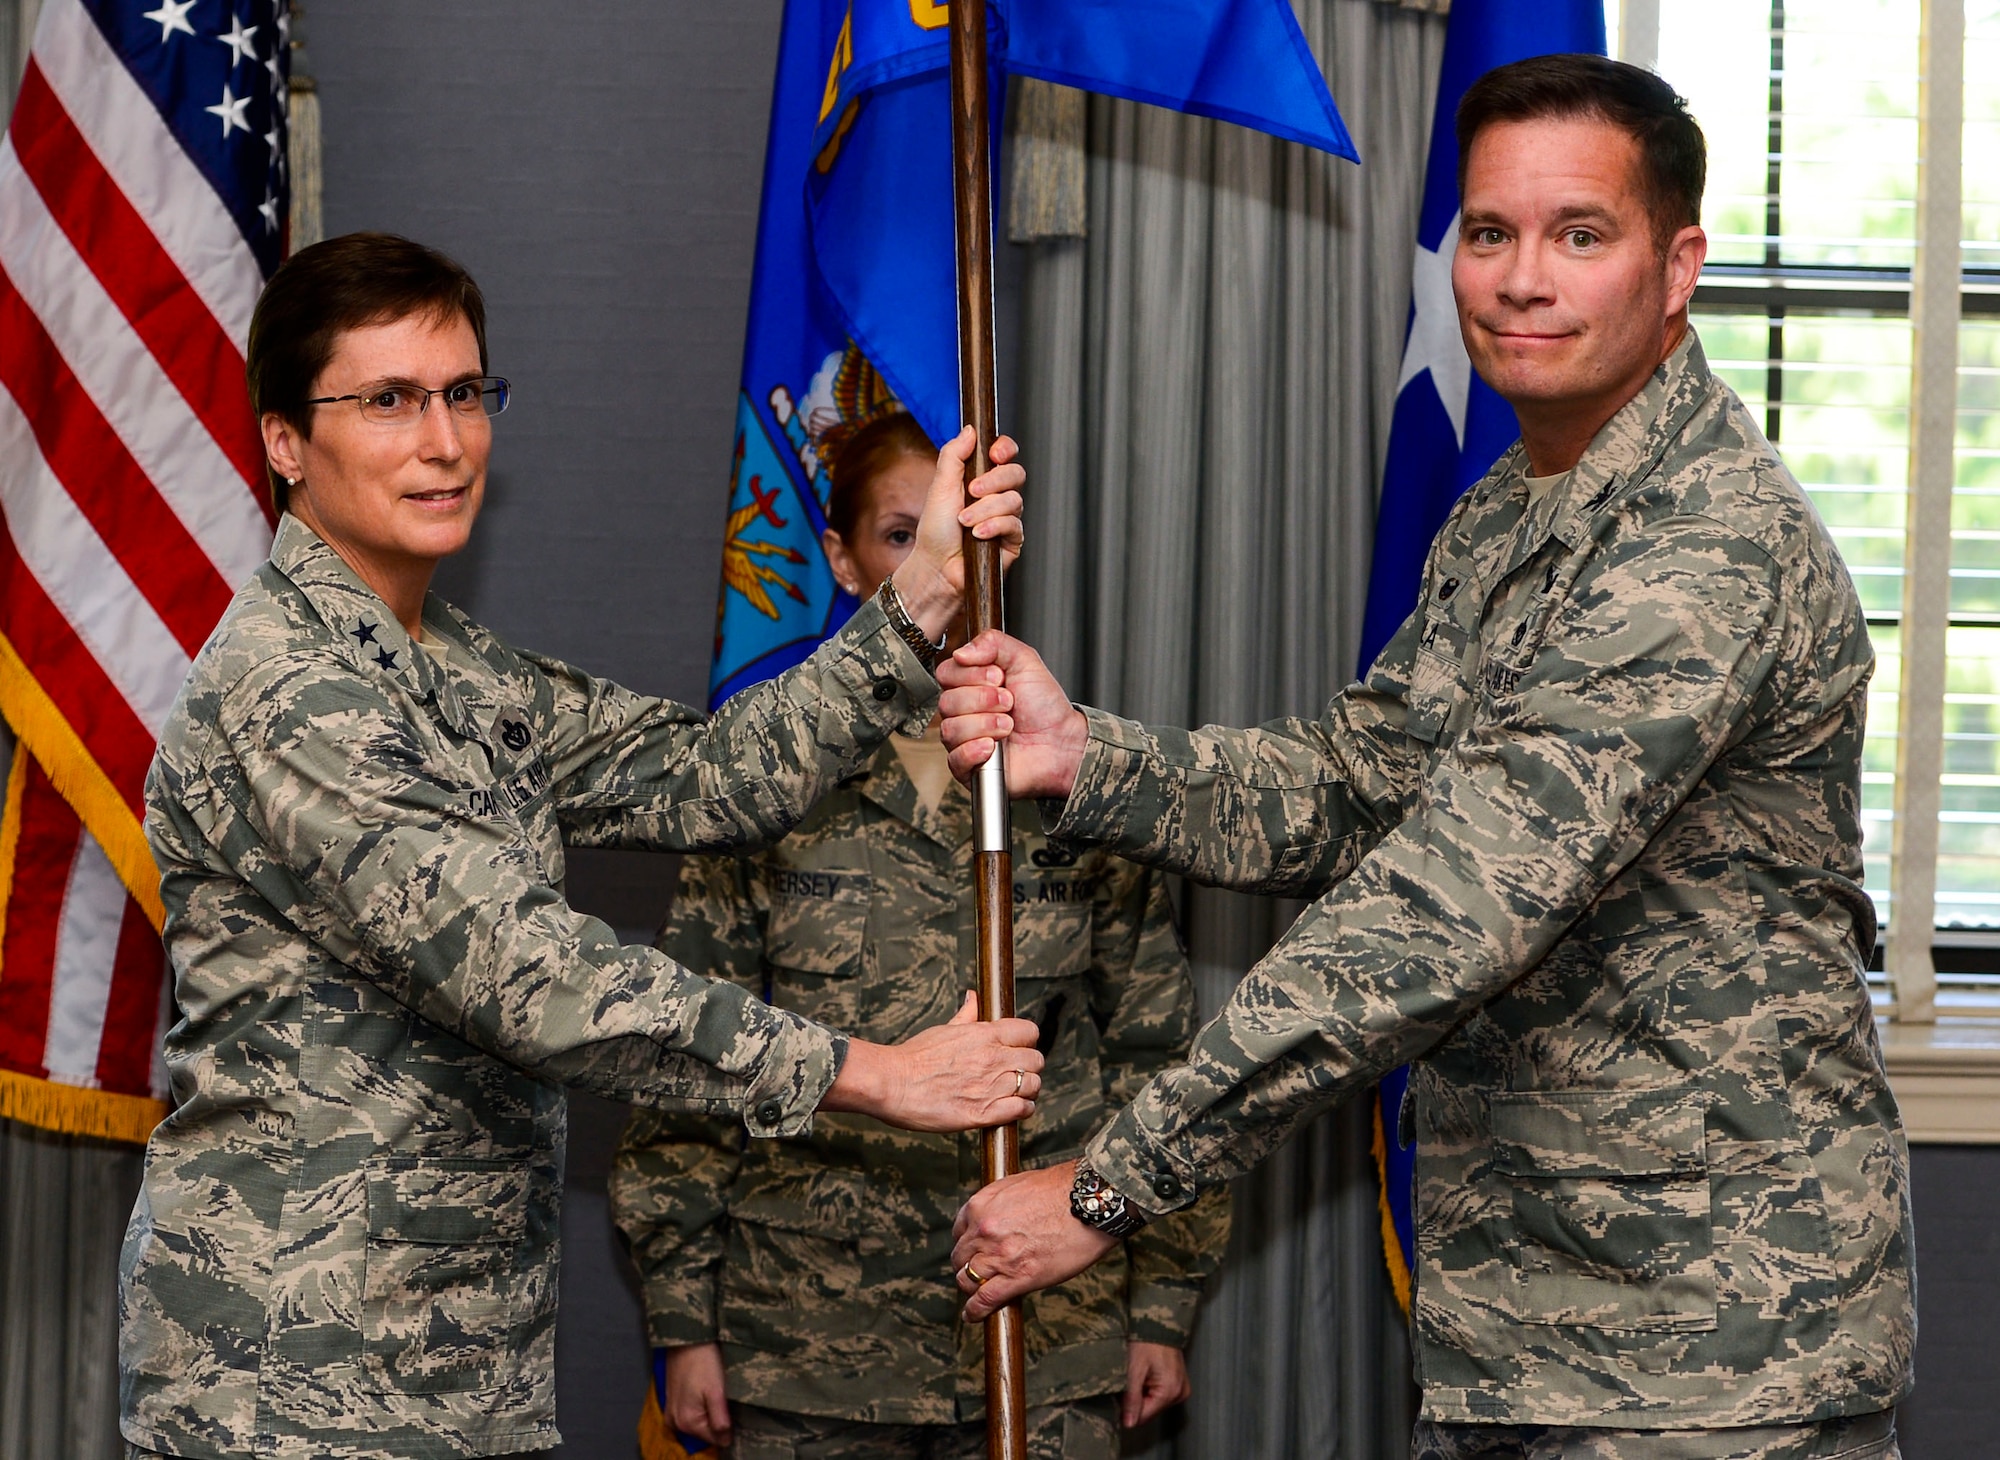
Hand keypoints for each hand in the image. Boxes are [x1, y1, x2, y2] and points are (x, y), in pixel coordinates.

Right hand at [662, 1343, 732, 1448]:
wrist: (685, 1339)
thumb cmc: (704, 1363)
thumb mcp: (716, 1392)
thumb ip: (720, 1420)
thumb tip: (726, 1442)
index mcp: (688, 1423)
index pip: (715, 1439)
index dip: (728, 1428)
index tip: (733, 1411)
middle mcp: (676, 1423)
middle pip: (705, 1432)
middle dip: (718, 1421)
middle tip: (726, 1401)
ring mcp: (671, 1414)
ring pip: (698, 1424)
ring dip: (709, 1414)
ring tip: (717, 1396)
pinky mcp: (671, 1403)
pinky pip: (689, 1415)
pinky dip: (699, 1409)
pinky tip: (706, 1395)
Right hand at [821, 991, 1042, 1131]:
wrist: (892, 1083)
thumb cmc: (913, 1056)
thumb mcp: (944, 1029)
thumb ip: (966, 1015)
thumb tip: (973, 997)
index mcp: (984, 1034)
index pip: (1029, 1032)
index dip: (1027, 1041)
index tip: (1018, 1049)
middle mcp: (992, 1058)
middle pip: (1036, 1060)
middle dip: (1029, 1067)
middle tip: (1016, 1074)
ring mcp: (990, 1086)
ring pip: (1033, 1085)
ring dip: (1028, 1090)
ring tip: (1016, 1094)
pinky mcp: (983, 1113)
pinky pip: (1021, 1110)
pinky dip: (1022, 1110)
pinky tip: (1012, 1109)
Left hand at [891, 428, 1024, 639]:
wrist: (936, 568)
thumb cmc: (936, 531)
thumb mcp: (940, 487)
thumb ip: (953, 455)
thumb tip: (971, 430)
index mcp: (981, 479)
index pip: (1004, 455)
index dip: (1005, 448)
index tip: (995, 452)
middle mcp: (997, 496)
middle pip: (1015, 473)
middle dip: (994, 480)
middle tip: (972, 491)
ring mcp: (1007, 517)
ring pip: (1013, 500)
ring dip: (986, 510)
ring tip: (965, 523)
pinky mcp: (1013, 540)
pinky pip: (1014, 524)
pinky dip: (994, 526)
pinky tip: (978, 535)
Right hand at [937, 630, 1087, 798]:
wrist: (1062, 741)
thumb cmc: (1044, 706)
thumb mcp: (1024, 660)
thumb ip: (993, 643)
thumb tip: (961, 652)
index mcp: (969, 685)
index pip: (946, 673)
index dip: (971, 675)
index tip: (999, 679)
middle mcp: (963, 712)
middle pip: (947, 702)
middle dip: (984, 700)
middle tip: (1009, 703)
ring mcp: (963, 740)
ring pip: (950, 729)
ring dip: (985, 725)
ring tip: (1008, 726)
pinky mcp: (968, 768)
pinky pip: (954, 759)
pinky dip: (974, 751)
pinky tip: (993, 747)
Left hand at [950, 1160, 1116, 1321]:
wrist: (1089, 1201)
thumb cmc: (1062, 1189)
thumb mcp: (1019, 1185)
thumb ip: (1001, 1203)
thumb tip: (1000, 1217)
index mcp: (982, 1205)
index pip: (959, 1231)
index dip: (967, 1244)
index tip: (973, 1251)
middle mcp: (984, 1230)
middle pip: (961, 1257)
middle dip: (967, 1265)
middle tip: (977, 1272)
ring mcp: (999, 1255)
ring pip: (968, 1279)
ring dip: (971, 1287)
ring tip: (976, 1294)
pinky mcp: (1018, 1277)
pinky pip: (985, 1299)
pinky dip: (975, 1310)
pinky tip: (973, 1314)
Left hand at [1122, 1341, 1190, 1427]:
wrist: (1158, 1322)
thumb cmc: (1145, 1342)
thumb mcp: (1134, 1369)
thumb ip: (1132, 1398)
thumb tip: (1129, 1424)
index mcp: (1170, 1392)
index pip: (1143, 1416)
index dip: (1127, 1408)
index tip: (1119, 1393)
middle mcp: (1179, 1394)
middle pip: (1149, 1411)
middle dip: (1136, 1399)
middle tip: (1129, 1378)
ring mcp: (1181, 1389)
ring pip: (1154, 1403)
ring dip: (1142, 1393)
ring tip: (1138, 1374)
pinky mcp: (1179, 1384)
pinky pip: (1160, 1395)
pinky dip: (1150, 1388)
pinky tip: (1146, 1374)